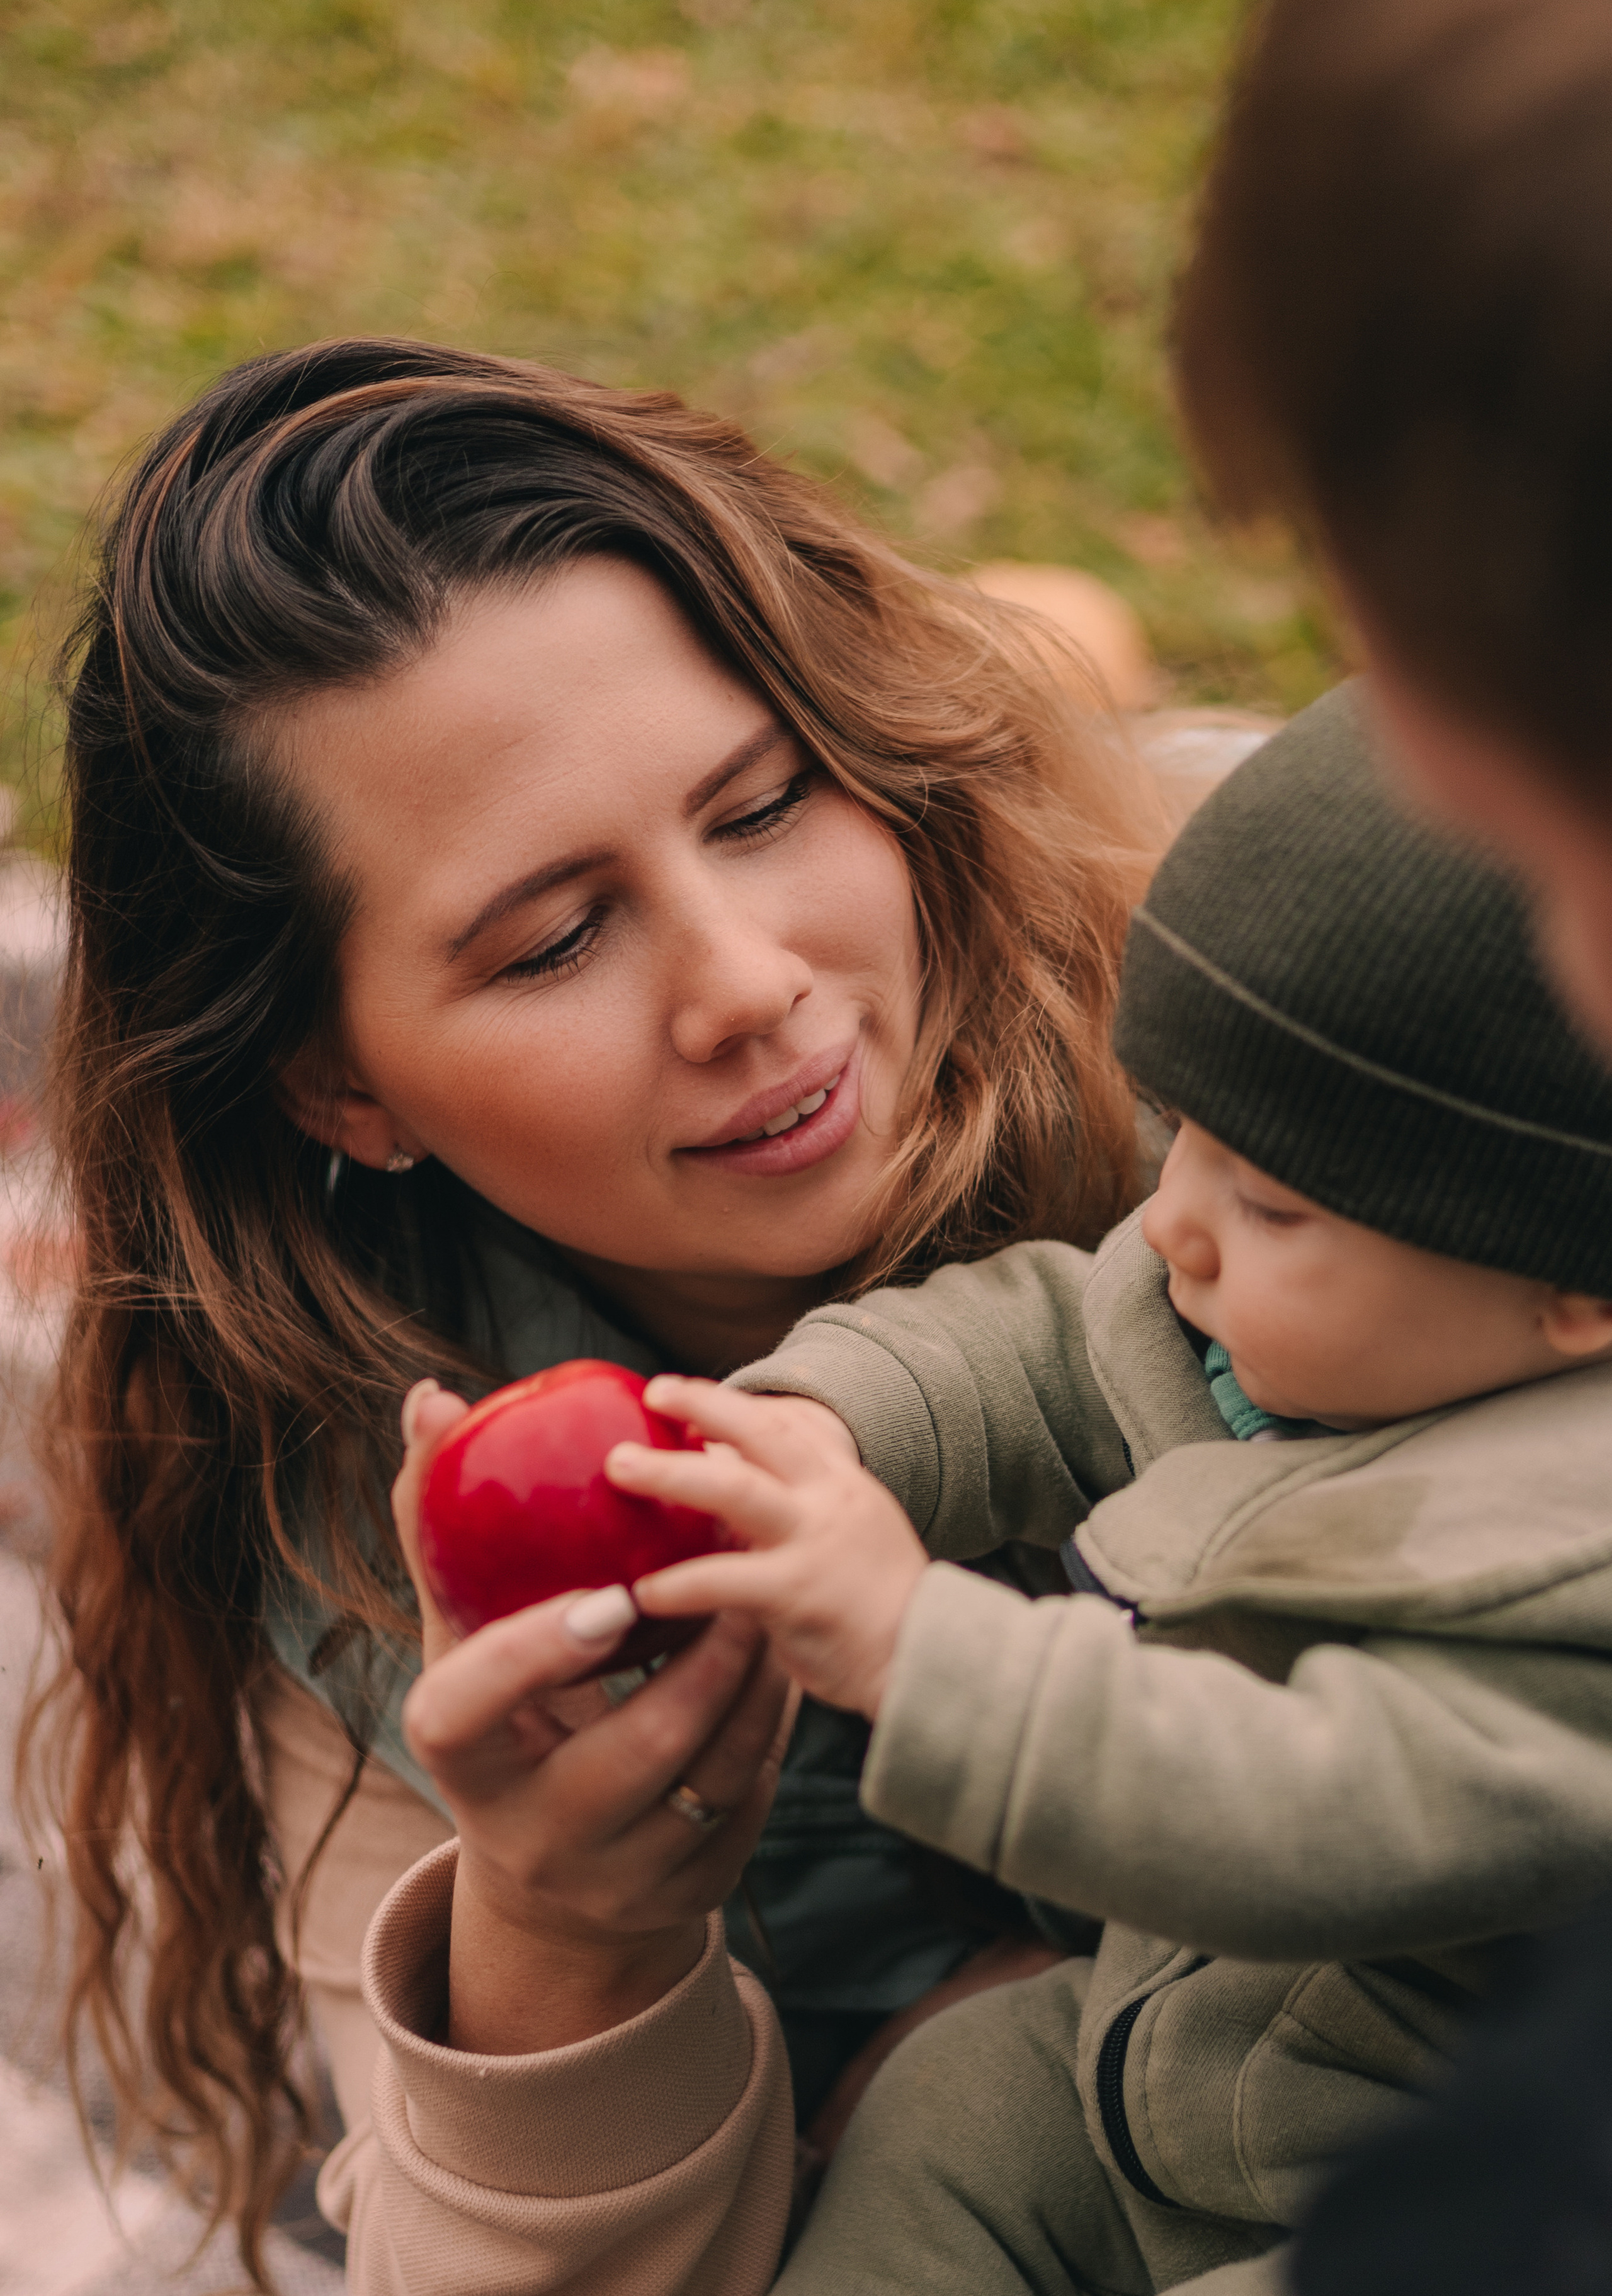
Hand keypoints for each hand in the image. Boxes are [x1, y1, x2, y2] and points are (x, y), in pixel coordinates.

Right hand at [392, 1379, 797, 2052]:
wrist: (553, 1867)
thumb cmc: (502, 1707)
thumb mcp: (463, 1632)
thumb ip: (444, 1522)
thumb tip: (430, 1399)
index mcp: (458, 1762)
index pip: (467, 1711)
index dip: (533, 1653)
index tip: (609, 1595)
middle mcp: (530, 1839)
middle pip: (629, 1753)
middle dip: (700, 1663)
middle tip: (740, 1581)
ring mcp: (614, 1881)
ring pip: (710, 1777)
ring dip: (754, 1684)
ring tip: (773, 1609)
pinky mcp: (687, 1894)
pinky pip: (747, 1802)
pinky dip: (769, 1727)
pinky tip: (776, 1671)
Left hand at [607, 1375, 927, 1720]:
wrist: (930, 1660)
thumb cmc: (879, 1611)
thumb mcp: (850, 1538)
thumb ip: (797, 1516)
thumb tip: (729, 1506)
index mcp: (843, 1483)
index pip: (786, 1424)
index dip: (730, 1403)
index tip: (682, 1392)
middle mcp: (830, 1498)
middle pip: (760, 1431)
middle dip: (702, 1404)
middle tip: (653, 1390)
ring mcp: (815, 1540)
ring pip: (733, 1487)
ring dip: (670, 1472)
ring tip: (618, 1467)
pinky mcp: (799, 1591)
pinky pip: (723, 1580)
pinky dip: (677, 1583)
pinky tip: (641, 1592)